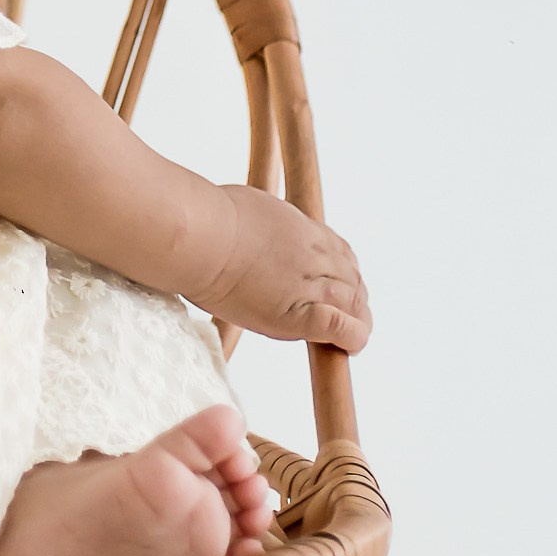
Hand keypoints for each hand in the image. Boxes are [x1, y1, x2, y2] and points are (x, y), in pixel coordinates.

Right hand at [197, 185, 369, 350]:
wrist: (198, 237)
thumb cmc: (206, 221)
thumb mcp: (246, 208)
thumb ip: (261, 225)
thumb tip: (249, 230)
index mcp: (303, 229)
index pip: (343, 253)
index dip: (346, 274)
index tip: (338, 286)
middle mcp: (314, 255)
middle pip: (353, 281)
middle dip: (355, 300)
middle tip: (348, 318)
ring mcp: (309, 285)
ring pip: (353, 305)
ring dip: (357, 321)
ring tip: (351, 337)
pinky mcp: (300, 315)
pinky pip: (341, 328)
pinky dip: (353, 338)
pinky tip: (349, 347)